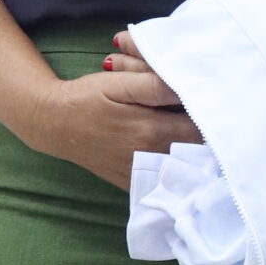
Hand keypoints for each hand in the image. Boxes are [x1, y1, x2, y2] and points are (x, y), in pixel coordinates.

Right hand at [23, 36, 199, 190]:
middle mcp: (150, 157)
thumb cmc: (86, 98)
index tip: (213, 103)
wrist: (52, 123)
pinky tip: (174, 152)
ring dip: (191, 150)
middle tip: (205, 115)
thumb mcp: (117, 83)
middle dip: (203, 132)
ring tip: (192, 132)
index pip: (201, 129)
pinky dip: (174, 167)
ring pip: (183, 166)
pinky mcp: (133, 181)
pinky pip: (164, 178)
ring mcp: (141, 173)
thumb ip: (153, 85)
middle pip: (197, 150)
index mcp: (151, 130)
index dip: (210, 114)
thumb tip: (185, 86)